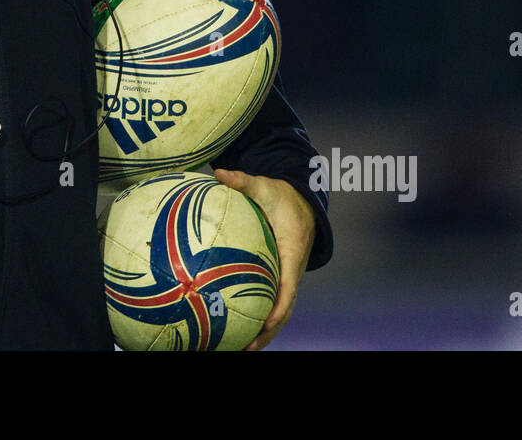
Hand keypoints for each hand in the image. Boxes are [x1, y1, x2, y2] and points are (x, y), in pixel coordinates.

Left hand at [213, 167, 315, 350]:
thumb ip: (243, 181)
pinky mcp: (278, 277)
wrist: (302, 201)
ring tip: (239, 348)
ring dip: (262, 331)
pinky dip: (256, 316)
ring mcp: (286, 277)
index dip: (279, 308)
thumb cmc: (283, 196)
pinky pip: (269, 301)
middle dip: (267, 332)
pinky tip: (234, 326)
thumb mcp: (265, 185)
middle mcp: (292, 271)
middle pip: (283, 310)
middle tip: (246, 348)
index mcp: (291, 253)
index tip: (266, 323)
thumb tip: (218, 172)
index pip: (289, 287)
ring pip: (277, 311)